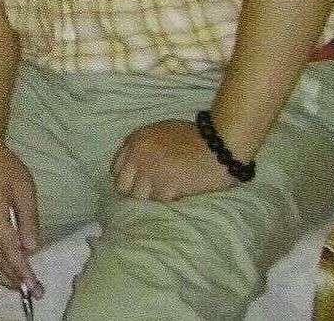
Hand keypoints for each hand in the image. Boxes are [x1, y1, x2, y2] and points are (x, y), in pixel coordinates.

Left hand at [112, 120, 234, 201]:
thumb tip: (133, 167)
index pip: (115, 168)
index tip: (136, 182)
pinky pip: (159, 201)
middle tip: (149, 191)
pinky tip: (178, 193)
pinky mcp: (164, 188)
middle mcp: (137, 156)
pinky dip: (167, 199)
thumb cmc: (194, 138)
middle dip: (134, 190)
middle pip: (122, 185)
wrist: (219, 145)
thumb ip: (143, 147)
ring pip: (138, 197)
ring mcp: (149, 173)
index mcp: (135, 140)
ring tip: (165, 192)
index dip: (127, 176)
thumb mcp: (161, 133)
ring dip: (151, 196)